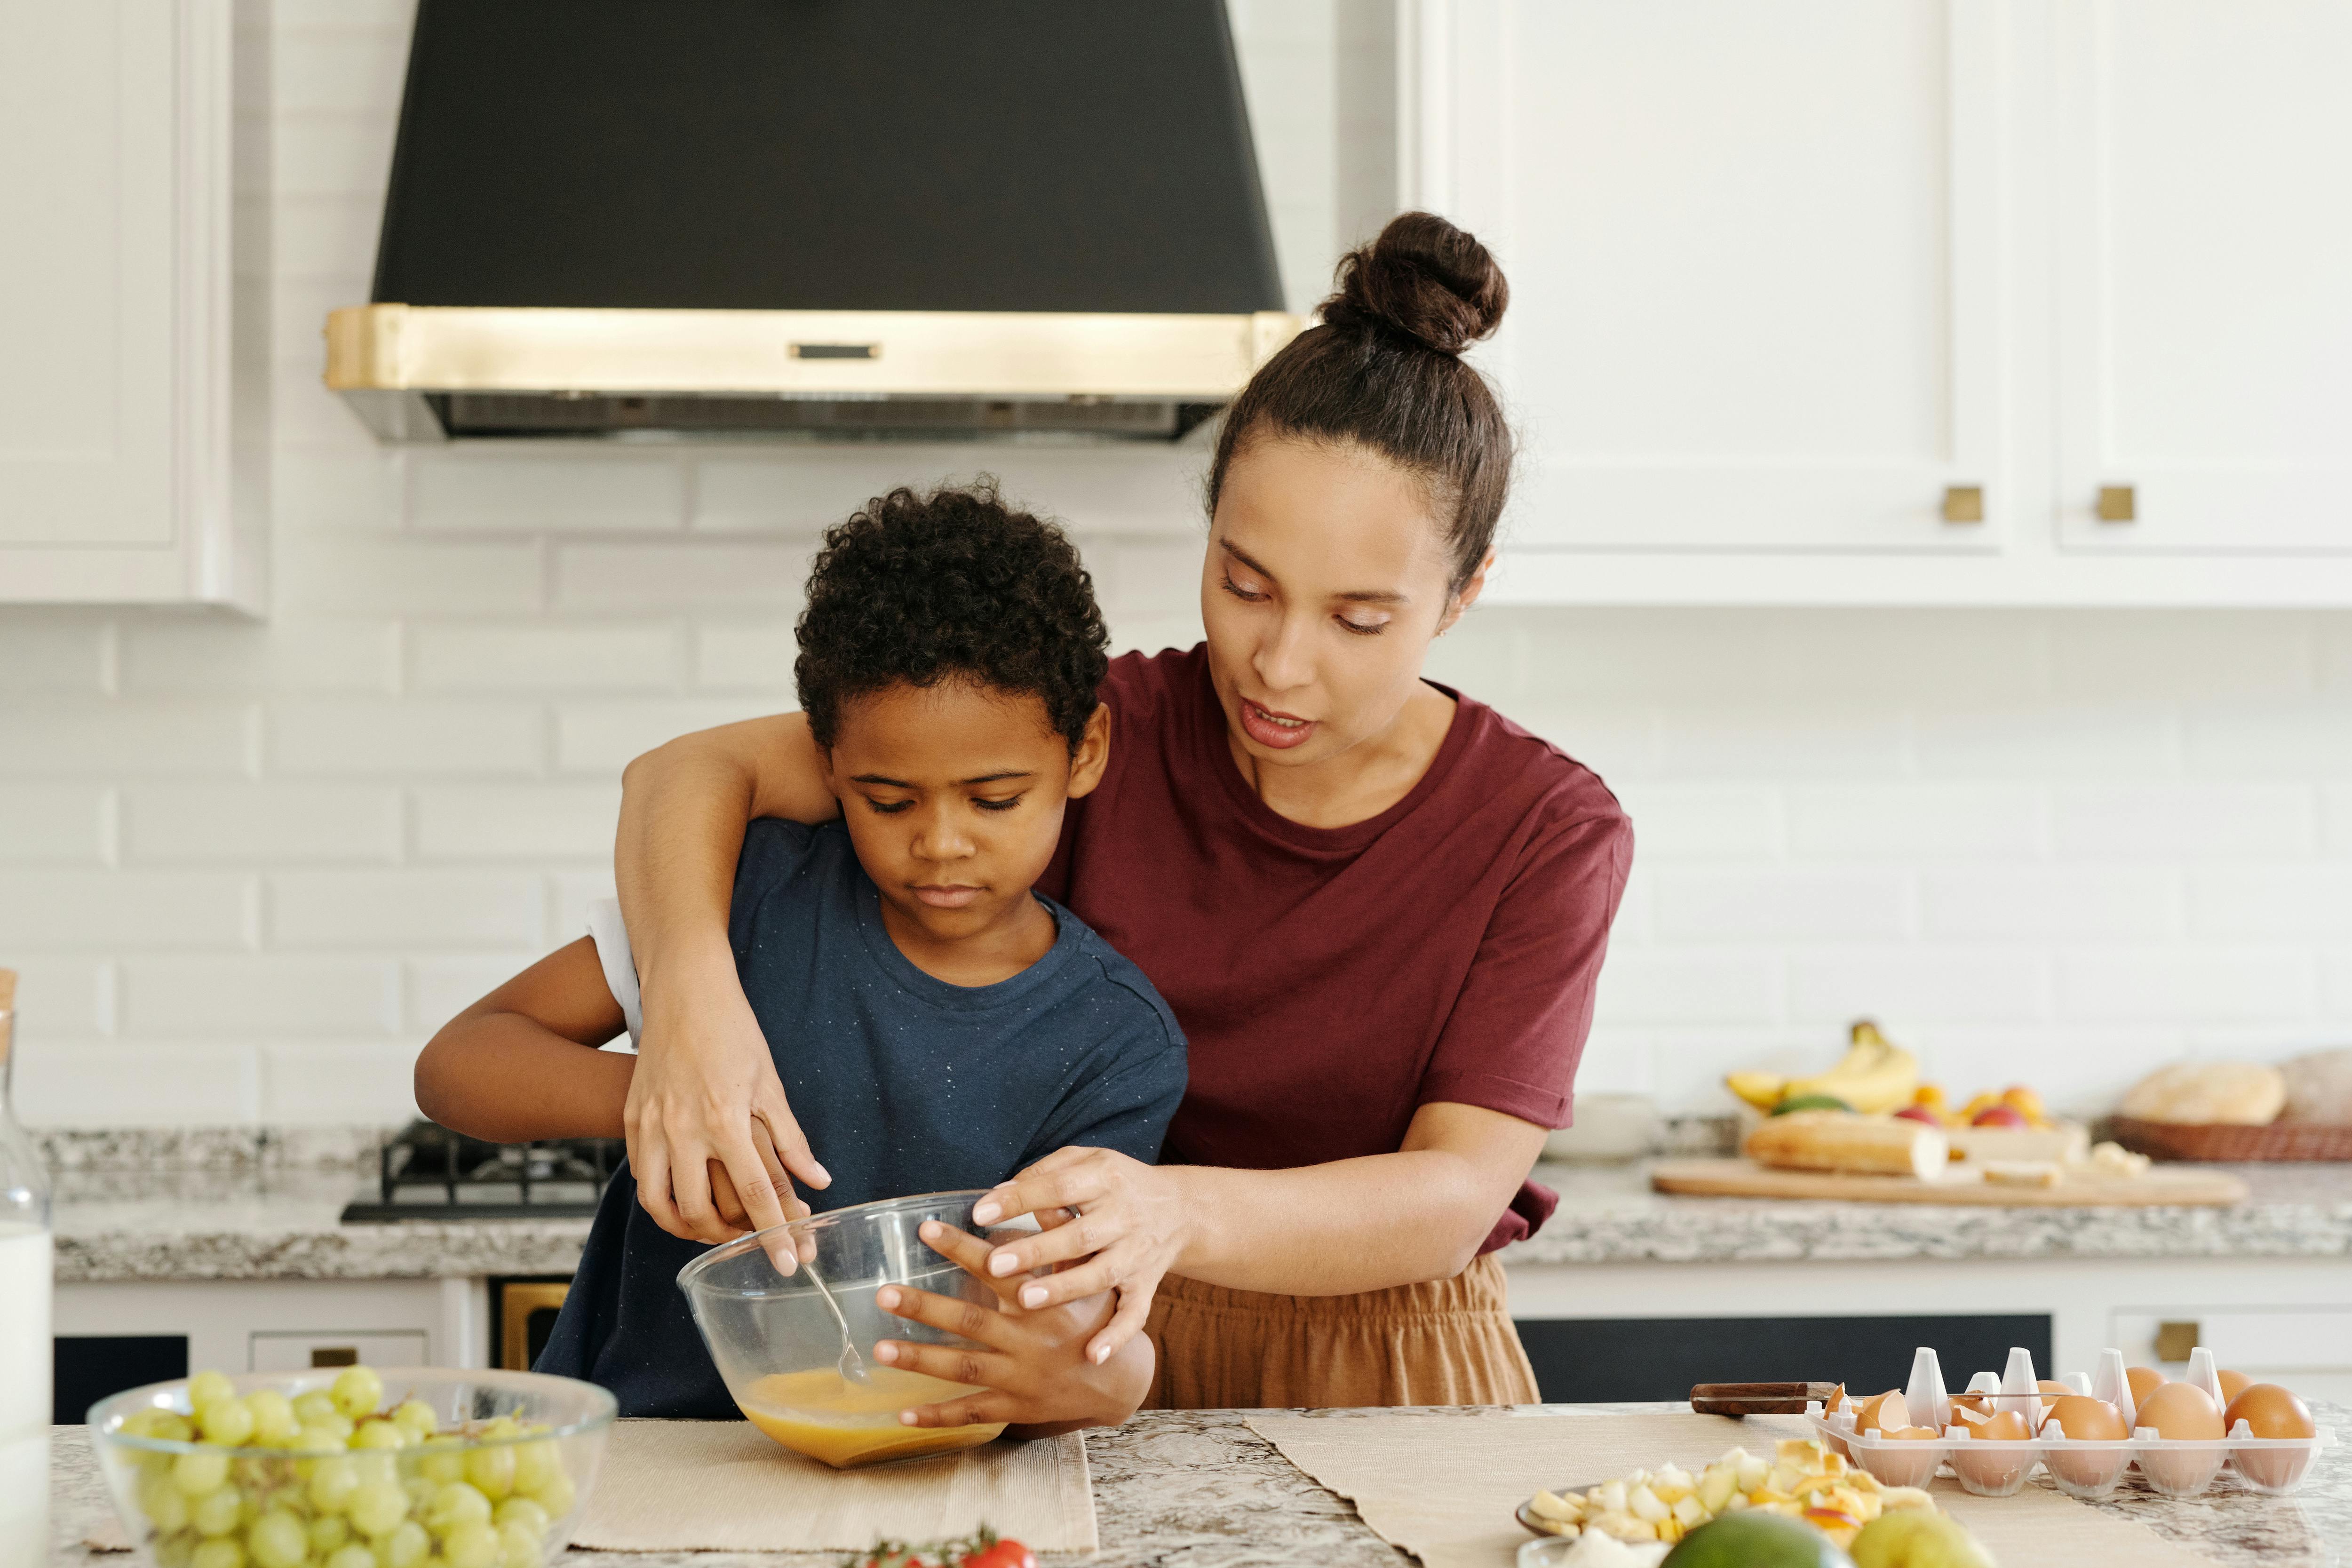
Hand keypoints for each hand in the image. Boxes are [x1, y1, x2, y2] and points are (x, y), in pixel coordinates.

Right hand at [623, 942, 827, 1242]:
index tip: (791, 1264)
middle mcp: (683, 1128)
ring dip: (685, 1227)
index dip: (775, 1234)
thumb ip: (790, 1139)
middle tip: (748, 1244)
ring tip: (712, 1231)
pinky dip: (662, 1196)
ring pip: (658, 1203)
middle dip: (727, 1239)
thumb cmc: (734, 1031)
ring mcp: (652, 1125)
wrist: (683, 991)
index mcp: (726, 1120)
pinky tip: (683, 1196)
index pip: (755, 1194)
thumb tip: (818, 1181)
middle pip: (699, 1210)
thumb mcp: (770, 1083)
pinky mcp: (632, 1119)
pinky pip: (643, 1175)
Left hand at [872, 1220, 1152, 1433]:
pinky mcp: (1016, 1408)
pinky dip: (937, 1416)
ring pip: (964, 1368)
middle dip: (924, 1307)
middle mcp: (1028, 1341)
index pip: (996, 1270)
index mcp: (1042, 1303)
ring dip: (920, 1360)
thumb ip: (1059, 1238)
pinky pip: (972, 1413)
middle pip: (969, 1322)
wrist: (1117, 1381)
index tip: (926, 1229)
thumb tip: (1040, 1198)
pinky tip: (901, 1413)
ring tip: (880, 1349)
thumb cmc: (1093, 1318)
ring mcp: (1020, 1378)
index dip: (961, 1249)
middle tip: (884, 1293)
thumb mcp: (1085, 1276)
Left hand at [965, 1147, 1188, 1365]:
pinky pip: (1134, 1314)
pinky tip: (1092, 1355)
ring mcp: (1136, 1254)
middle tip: (996, 1264)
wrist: (1180, 1209)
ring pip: (1101, 1275)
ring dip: (1064, 1289)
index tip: (981, 1213)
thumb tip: (999, 1195)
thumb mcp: (1087, 1160)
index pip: (1060, 1187)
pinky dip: (1116, 1336)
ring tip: (1025, 1300)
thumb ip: (1045, 1172)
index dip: (1021, 1199)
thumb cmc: (1115, 1183)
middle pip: (1079, 1236)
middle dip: (1038, 1251)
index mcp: (1105, 1179)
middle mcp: (1124, 1217)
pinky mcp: (1146, 1285)